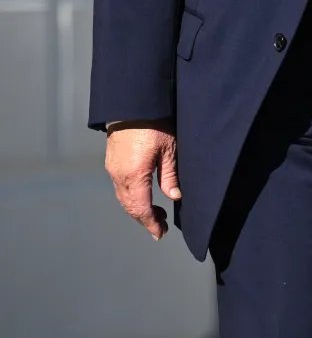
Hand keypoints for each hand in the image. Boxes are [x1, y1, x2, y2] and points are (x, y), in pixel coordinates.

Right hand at [104, 119, 180, 240]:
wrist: (132, 103)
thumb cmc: (153, 123)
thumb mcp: (169, 149)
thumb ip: (170, 175)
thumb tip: (174, 197)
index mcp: (134, 175)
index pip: (141, 209)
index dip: (151, 223)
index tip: (160, 233)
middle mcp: (119, 175)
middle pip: (130, 207)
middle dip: (144, 219)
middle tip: (160, 226)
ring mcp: (113, 169)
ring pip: (123, 198)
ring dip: (137, 208)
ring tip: (155, 212)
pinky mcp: (111, 161)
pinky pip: (119, 186)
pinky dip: (130, 196)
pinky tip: (142, 194)